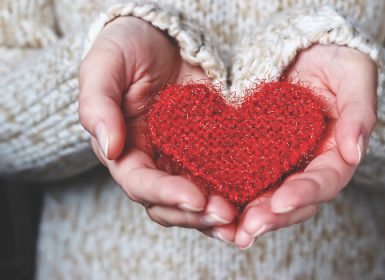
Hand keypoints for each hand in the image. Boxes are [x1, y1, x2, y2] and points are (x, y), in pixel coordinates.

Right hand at [78, 17, 237, 240]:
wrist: (164, 38)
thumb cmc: (127, 48)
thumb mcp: (104, 67)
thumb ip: (98, 105)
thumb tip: (110, 148)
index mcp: (125, 151)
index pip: (140, 184)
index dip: (166, 194)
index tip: (196, 198)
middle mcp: (155, 164)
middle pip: (171, 204)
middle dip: (197, 216)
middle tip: (228, 216)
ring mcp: (184, 161)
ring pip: (199, 201)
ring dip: (219, 217)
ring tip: (244, 222)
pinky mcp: (212, 151)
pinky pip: (223, 178)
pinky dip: (238, 194)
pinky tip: (259, 201)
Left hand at [234, 44, 377, 247]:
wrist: (302, 49)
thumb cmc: (335, 58)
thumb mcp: (354, 74)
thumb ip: (359, 111)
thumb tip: (354, 151)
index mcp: (336, 153)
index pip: (326, 180)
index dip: (306, 193)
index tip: (282, 201)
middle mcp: (308, 165)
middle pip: (294, 200)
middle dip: (273, 216)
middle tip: (249, 228)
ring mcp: (281, 163)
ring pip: (266, 197)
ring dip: (249, 216)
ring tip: (229, 229)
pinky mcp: (255, 156)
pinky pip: (242, 178)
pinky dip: (230, 195)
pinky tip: (211, 205)